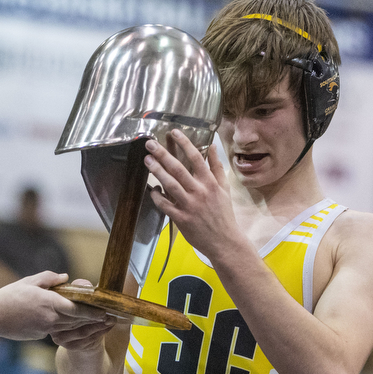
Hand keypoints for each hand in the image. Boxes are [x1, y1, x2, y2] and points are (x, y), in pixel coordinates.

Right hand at [0, 271, 107, 340]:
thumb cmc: (9, 297)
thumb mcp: (29, 282)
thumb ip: (49, 278)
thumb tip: (65, 277)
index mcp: (49, 302)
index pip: (77, 309)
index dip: (93, 311)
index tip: (105, 311)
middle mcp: (50, 318)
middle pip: (77, 320)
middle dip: (93, 319)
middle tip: (108, 318)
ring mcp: (45, 328)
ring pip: (69, 327)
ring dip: (84, 325)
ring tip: (97, 322)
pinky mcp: (40, 335)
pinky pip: (58, 330)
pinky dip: (67, 327)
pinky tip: (74, 324)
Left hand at [144, 130, 241, 260]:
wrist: (225, 241)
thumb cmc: (224, 214)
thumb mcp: (225, 189)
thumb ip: (217, 167)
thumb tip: (212, 146)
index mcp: (210, 183)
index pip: (196, 158)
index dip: (184, 143)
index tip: (174, 132)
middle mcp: (199, 192)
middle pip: (178, 169)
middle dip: (163, 154)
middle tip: (150, 144)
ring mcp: (189, 206)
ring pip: (170, 185)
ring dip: (157, 171)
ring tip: (147, 160)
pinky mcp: (181, 219)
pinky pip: (165, 205)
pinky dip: (156, 196)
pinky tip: (151, 189)